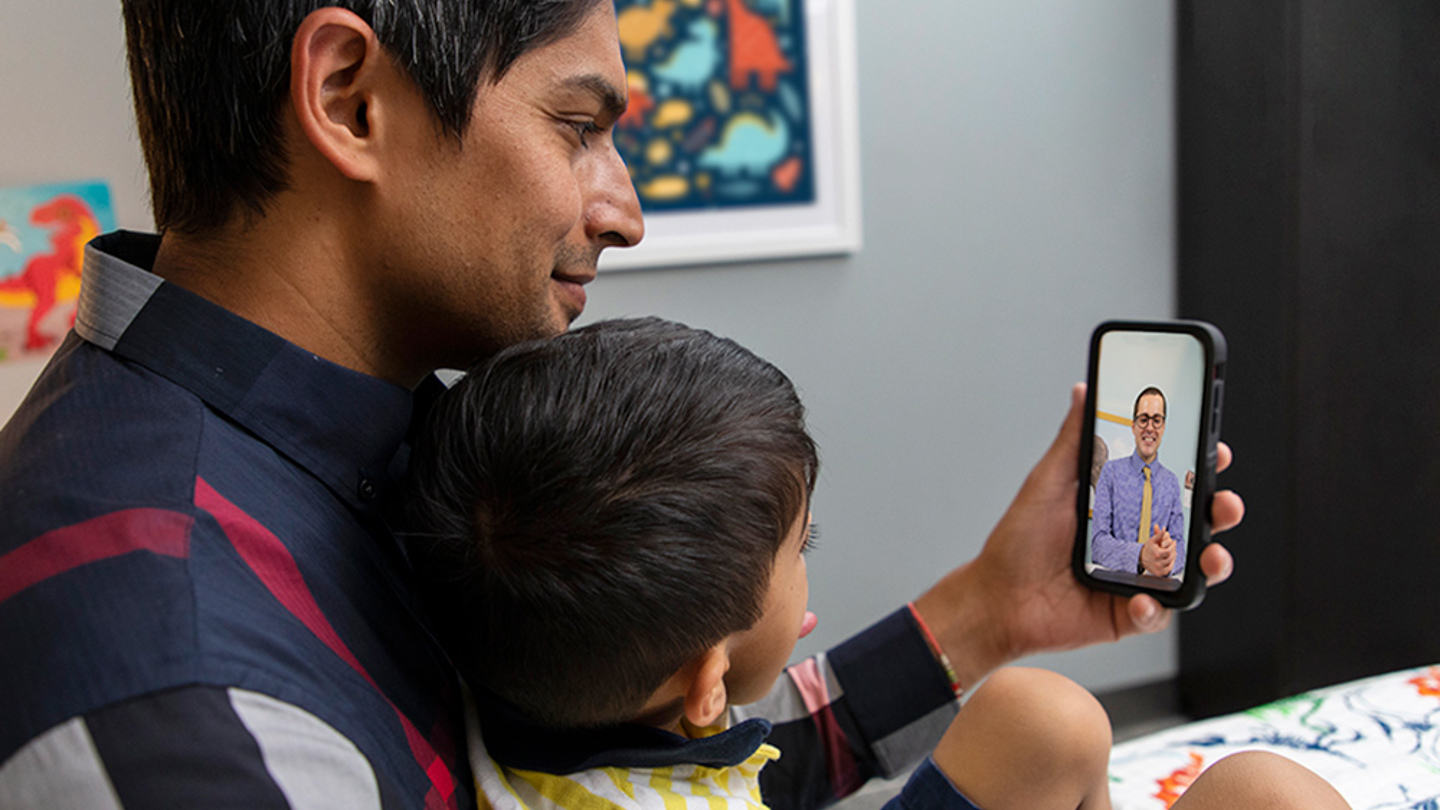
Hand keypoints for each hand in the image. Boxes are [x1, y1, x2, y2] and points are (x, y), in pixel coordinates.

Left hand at [912, 383, 1243, 687]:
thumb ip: (1074, 440)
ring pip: (1193, 569)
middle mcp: (1137, 539)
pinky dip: (1155, 607)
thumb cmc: (1020, 541)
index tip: (1217, 450)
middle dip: (1222, 511)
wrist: (998, 599)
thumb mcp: (1048, 482)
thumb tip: (1084, 391)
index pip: (1174, 482)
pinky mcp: (1131, 613)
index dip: (1202, 467)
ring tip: (1210, 556)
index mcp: (1123, 504)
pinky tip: (1140, 599)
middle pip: (1197, 523)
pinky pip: (1159, 612)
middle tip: (1225, 503)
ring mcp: (1138, 576)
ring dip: (1211, 562)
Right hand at [1140, 525, 1176, 575]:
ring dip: (1173, 556)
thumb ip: (1159, 534)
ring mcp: (1159, 569)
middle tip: (1173, 547)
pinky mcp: (1160, 573)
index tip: (1174, 542)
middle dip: (1173, 551)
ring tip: (1172, 552)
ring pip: (1171, 562)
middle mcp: (1158, 563)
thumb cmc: (1148, 549)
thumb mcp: (1152, 541)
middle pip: (1171, 556)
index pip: (1169, 551)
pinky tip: (1169, 558)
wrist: (1142, 559)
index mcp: (1156, 554)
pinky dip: (1171, 563)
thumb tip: (1164, 528)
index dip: (1173, 546)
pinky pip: (1169, 568)